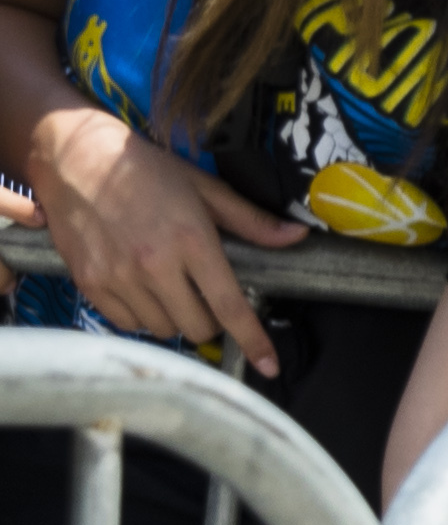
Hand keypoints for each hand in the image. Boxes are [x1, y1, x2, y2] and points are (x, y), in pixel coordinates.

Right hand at [21, 99, 302, 373]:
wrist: (76, 159)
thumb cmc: (146, 170)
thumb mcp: (205, 188)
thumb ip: (251, 220)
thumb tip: (295, 237)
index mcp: (192, 241)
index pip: (229, 306)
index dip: (253, 340)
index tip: (269, 366)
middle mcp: (155, 266)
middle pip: (197, 327)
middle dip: (210, 321)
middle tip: (204, 295)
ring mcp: (119, 277)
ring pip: (162, 329)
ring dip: (174, 318)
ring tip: (170, 287)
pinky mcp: (90, 283)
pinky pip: (125, 323)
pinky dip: (140, 315)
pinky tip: (142, 289)